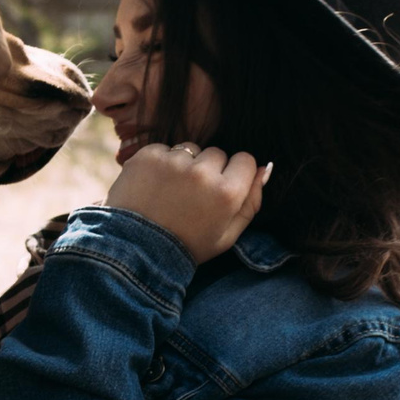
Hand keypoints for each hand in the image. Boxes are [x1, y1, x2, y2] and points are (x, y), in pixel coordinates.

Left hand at [106, 143, 268, 263]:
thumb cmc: (187, 245)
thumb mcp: (227, 236)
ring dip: (185, 164)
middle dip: (210, 169)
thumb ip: (251, 203)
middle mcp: (202, 173)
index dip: (235, 174)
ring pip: (190, 149)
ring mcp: (173, 162)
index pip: (245, 160)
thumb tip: (265, 169)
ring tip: (171, 192)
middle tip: (193, 196)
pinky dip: (160, 163)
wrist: (135, 249)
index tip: (221, 189)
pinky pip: (164, 149)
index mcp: (226, 193)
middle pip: (217, 153)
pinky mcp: (148, 156)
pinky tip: (154, 187)